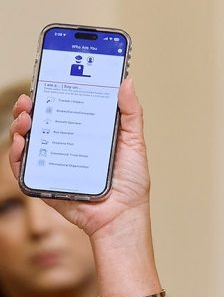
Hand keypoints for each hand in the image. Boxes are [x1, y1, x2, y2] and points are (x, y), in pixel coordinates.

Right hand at [8, 78, 151, 235]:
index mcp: (84, 134)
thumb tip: (127, 81)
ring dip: (18, 127)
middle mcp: (65, 146)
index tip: (44, 81)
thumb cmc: (131, 181)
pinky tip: (21, 144)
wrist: (123, 215)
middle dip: (27, 109)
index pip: (61, 109)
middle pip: (38, 123)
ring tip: (25, 120)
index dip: (49, 95)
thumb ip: (131, 112)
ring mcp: (52, 164)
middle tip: (28, 101)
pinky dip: (16, 155)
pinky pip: (23, 168)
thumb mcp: (134, 141)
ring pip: (25, 142)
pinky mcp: (44, 183)